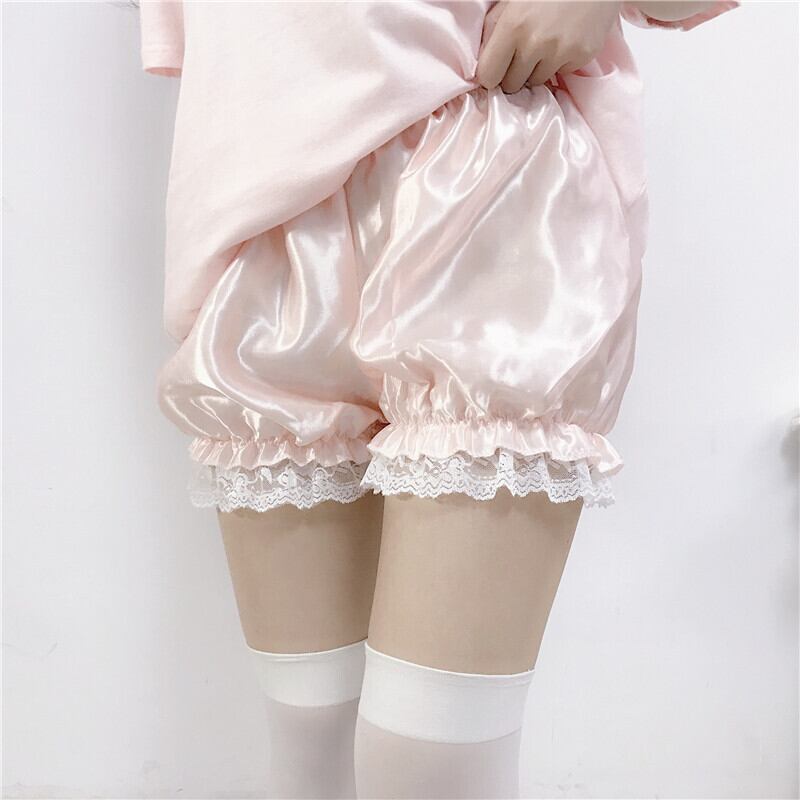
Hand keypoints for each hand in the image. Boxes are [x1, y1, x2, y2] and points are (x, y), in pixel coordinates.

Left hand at [476, 1, 621, 92]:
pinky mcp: (581, 56)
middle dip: (513, 74)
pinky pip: (560, 74)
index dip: (491, 74)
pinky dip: (559, 62)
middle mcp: (535, 44)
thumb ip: (493, 28)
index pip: (488, 77)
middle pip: (512, 86)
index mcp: (513, 27)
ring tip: (545, 43)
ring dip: (536, 69)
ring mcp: (560, 52)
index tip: (496, 68)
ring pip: (536, 82)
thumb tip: (481, 62)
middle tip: (522, 54)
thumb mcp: (511, 0)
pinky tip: (563, 40)